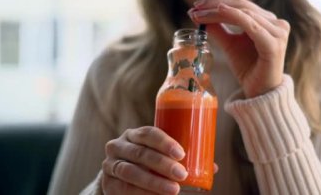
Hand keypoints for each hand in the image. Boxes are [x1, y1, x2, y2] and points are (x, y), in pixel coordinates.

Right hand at [101, 126, 218, 194]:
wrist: (117, 176)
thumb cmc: (145, 162)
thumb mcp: (158, 154)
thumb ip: (179, 158)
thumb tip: (213, 167)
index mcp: (134, 134)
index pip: (148, 133)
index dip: (164, 142)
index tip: (182, 153)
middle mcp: (118, 145)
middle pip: (141, 153)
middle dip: (163, 164)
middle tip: (182, 174)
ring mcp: (110, 164)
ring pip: (131, 171)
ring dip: (153, 182)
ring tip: (174, 190)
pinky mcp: (107, 182)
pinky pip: (124, 188)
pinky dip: (141, 194)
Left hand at [188, 0, 289, 97]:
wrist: (260, 93)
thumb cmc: (248, 69)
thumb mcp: (230, 45)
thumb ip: (218, 30)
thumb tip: (199, 15)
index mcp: (268, 22)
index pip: (241, 5)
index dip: (217, 2)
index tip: (196, 6)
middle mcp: (277, 23)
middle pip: (242, 5)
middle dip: (215, 4)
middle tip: (195, 7)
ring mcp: (278, 33)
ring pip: (244, 13)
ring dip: (219, 10)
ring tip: (199, 14)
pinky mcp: (274, 44)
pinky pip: (251, 25)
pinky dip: (234, 16)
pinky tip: (220, 11)